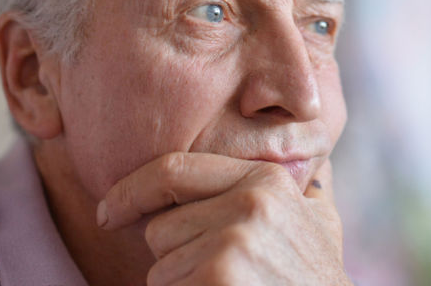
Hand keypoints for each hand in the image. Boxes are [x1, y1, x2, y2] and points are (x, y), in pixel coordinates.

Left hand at [96, 153, 351, 284]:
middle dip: (177, 254)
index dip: (132, 191)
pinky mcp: (220, 276)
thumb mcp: (321, 224)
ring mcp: (235, 240)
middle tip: (222, 274)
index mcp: (267, 181)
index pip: (173, 170)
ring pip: (160, 264)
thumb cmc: (315, 280)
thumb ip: (310, 185)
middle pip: (161, 226)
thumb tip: (313, 158)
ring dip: (182, 283)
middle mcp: (251, 202)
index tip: (109, 211)